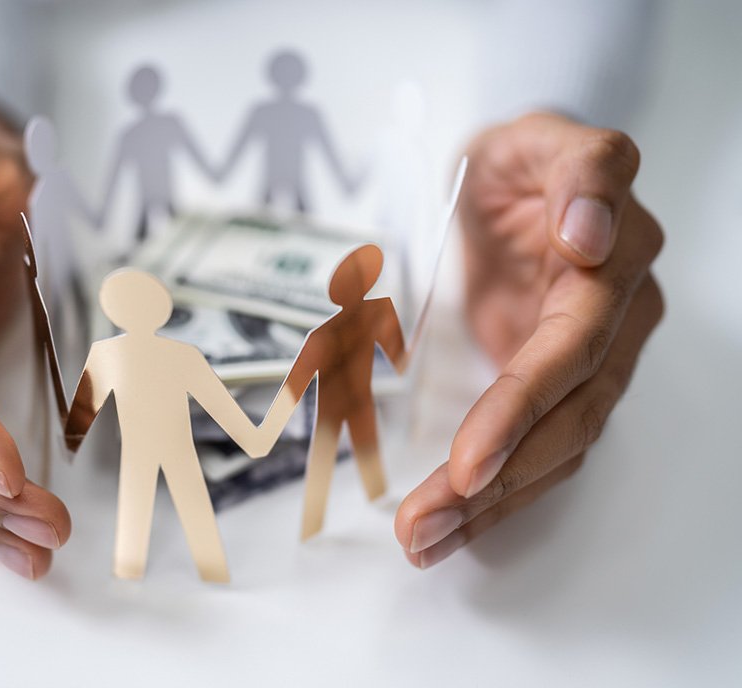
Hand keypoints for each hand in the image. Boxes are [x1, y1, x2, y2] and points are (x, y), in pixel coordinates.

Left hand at [395, 113, 663, 567]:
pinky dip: (495, 496)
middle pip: (565, 418)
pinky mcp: (563, 385)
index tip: (470, 460)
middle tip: (423, 522)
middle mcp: (616, 321)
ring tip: (422, 542)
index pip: (568, 350)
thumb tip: (590, 234)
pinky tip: (451, 529)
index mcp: (614, 262)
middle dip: (495, 477)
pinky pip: (540, 450)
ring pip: (557, 448)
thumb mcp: (541, 138)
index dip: (520, 407)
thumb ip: (582, 171)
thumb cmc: (522, 158)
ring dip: (491, 505)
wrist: (518, 182)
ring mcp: (592, 360)